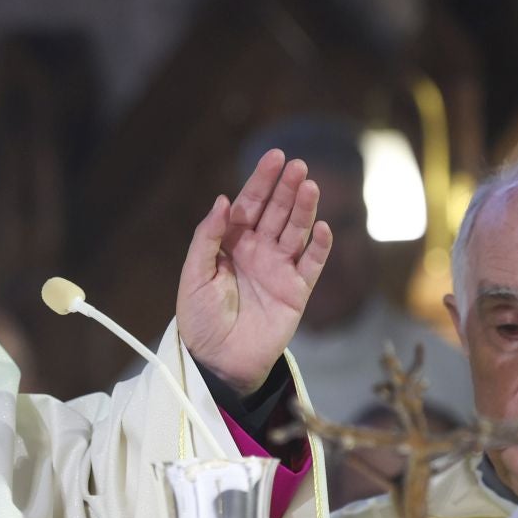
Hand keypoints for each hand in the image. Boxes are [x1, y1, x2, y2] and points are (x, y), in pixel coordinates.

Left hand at [176, 149, 331, 395]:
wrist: (216, 360)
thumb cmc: (199, 318)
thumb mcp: (194, 275)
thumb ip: (207, 238)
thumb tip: (223, 200)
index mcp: (232, 243)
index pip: (250, 204)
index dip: (262, 180)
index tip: (275, 156)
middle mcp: (258, 251)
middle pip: (276, 212)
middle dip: (287, 188)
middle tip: (299, 166)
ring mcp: (279, 270)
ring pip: (296, 232)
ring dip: (304, 209)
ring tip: (310, 186)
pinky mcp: (296, 292)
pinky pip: (311, 265)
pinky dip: (319, 247)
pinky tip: (323, 228)